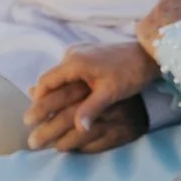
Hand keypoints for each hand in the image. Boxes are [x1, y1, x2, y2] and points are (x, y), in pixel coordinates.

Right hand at [26, 43, 160, 151]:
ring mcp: (79, 51)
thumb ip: (91, 109)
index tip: (33, 120)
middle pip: (50, 79)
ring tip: (50, 114)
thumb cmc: (131, 73)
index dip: (37, 101)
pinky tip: (67, 101)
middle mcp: (73, 53)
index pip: (46, 82)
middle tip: (37, 120)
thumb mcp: (111, 93)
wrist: (148, 54)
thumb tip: (78, 129)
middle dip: (44, 99)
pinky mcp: (87, 54)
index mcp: (75, 61)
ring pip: (59, 76)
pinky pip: (69, 72)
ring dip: (55, 93)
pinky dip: (65, 86)